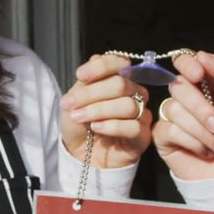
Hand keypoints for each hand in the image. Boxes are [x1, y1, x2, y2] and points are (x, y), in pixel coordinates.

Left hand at [60, 54, 153, 168]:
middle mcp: (134, 93)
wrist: (81, 154)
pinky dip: (112, 126)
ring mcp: (141, 114)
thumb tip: (97, 59)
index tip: (80, 75)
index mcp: (119, 79)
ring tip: (80, 118)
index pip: (119, 62)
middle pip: (121, 84)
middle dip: (92, 94)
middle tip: (70, 104)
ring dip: (99, 110)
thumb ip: (87, 80)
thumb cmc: (80, 125)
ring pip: (128, 105)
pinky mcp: (143, 136)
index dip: (100, 67)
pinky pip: (134, 126)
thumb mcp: (75, 99)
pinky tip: (97, 128)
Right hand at [153, 51, 213, 182]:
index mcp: (204, 81)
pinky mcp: (163, 135)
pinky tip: (204, 151)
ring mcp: (172, 115)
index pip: (184, 60)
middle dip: (201, 108)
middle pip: (178, 86)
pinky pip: (169, 129)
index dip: (187, 64)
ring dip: (202, 131)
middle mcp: (186, 95)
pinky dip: (192, 142)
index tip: (199, 75)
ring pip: (174, 110)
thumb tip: (201, 54)